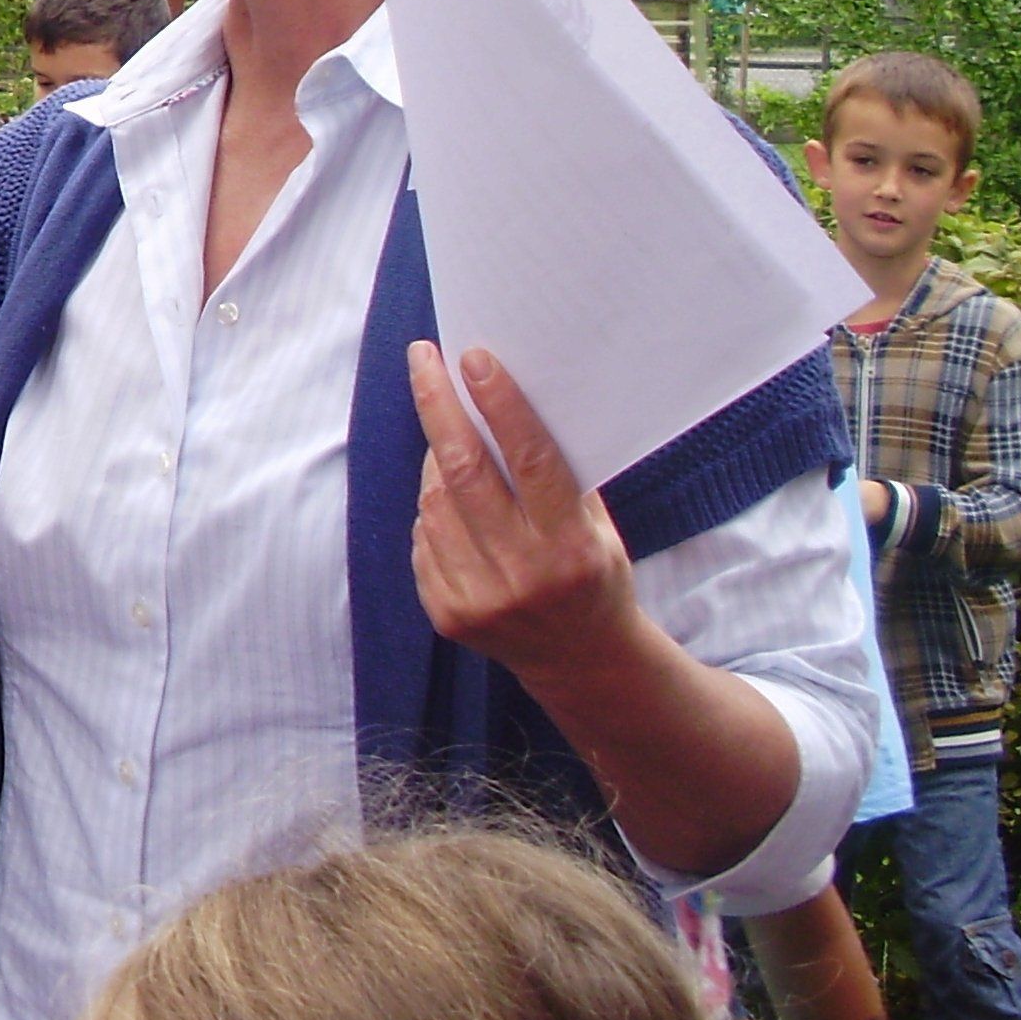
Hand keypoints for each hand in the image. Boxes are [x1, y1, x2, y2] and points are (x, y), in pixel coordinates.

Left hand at [408, 342, 644, 687]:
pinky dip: (433, 510)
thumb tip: (503, 400)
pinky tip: (455, 507)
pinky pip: (423, 538)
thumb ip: (557, 477)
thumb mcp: (597, 527)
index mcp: (571, 547)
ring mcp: (480, 599)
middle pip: (463, 473)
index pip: (529, 461)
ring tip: (452, 442)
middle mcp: (523, 575)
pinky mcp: (448, 616)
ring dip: (436, 461)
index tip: (472, 357)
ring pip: (434, 502)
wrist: (583, 662)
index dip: (499, 404)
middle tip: (423, 359)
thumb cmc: (593, 574)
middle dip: (437, 406)